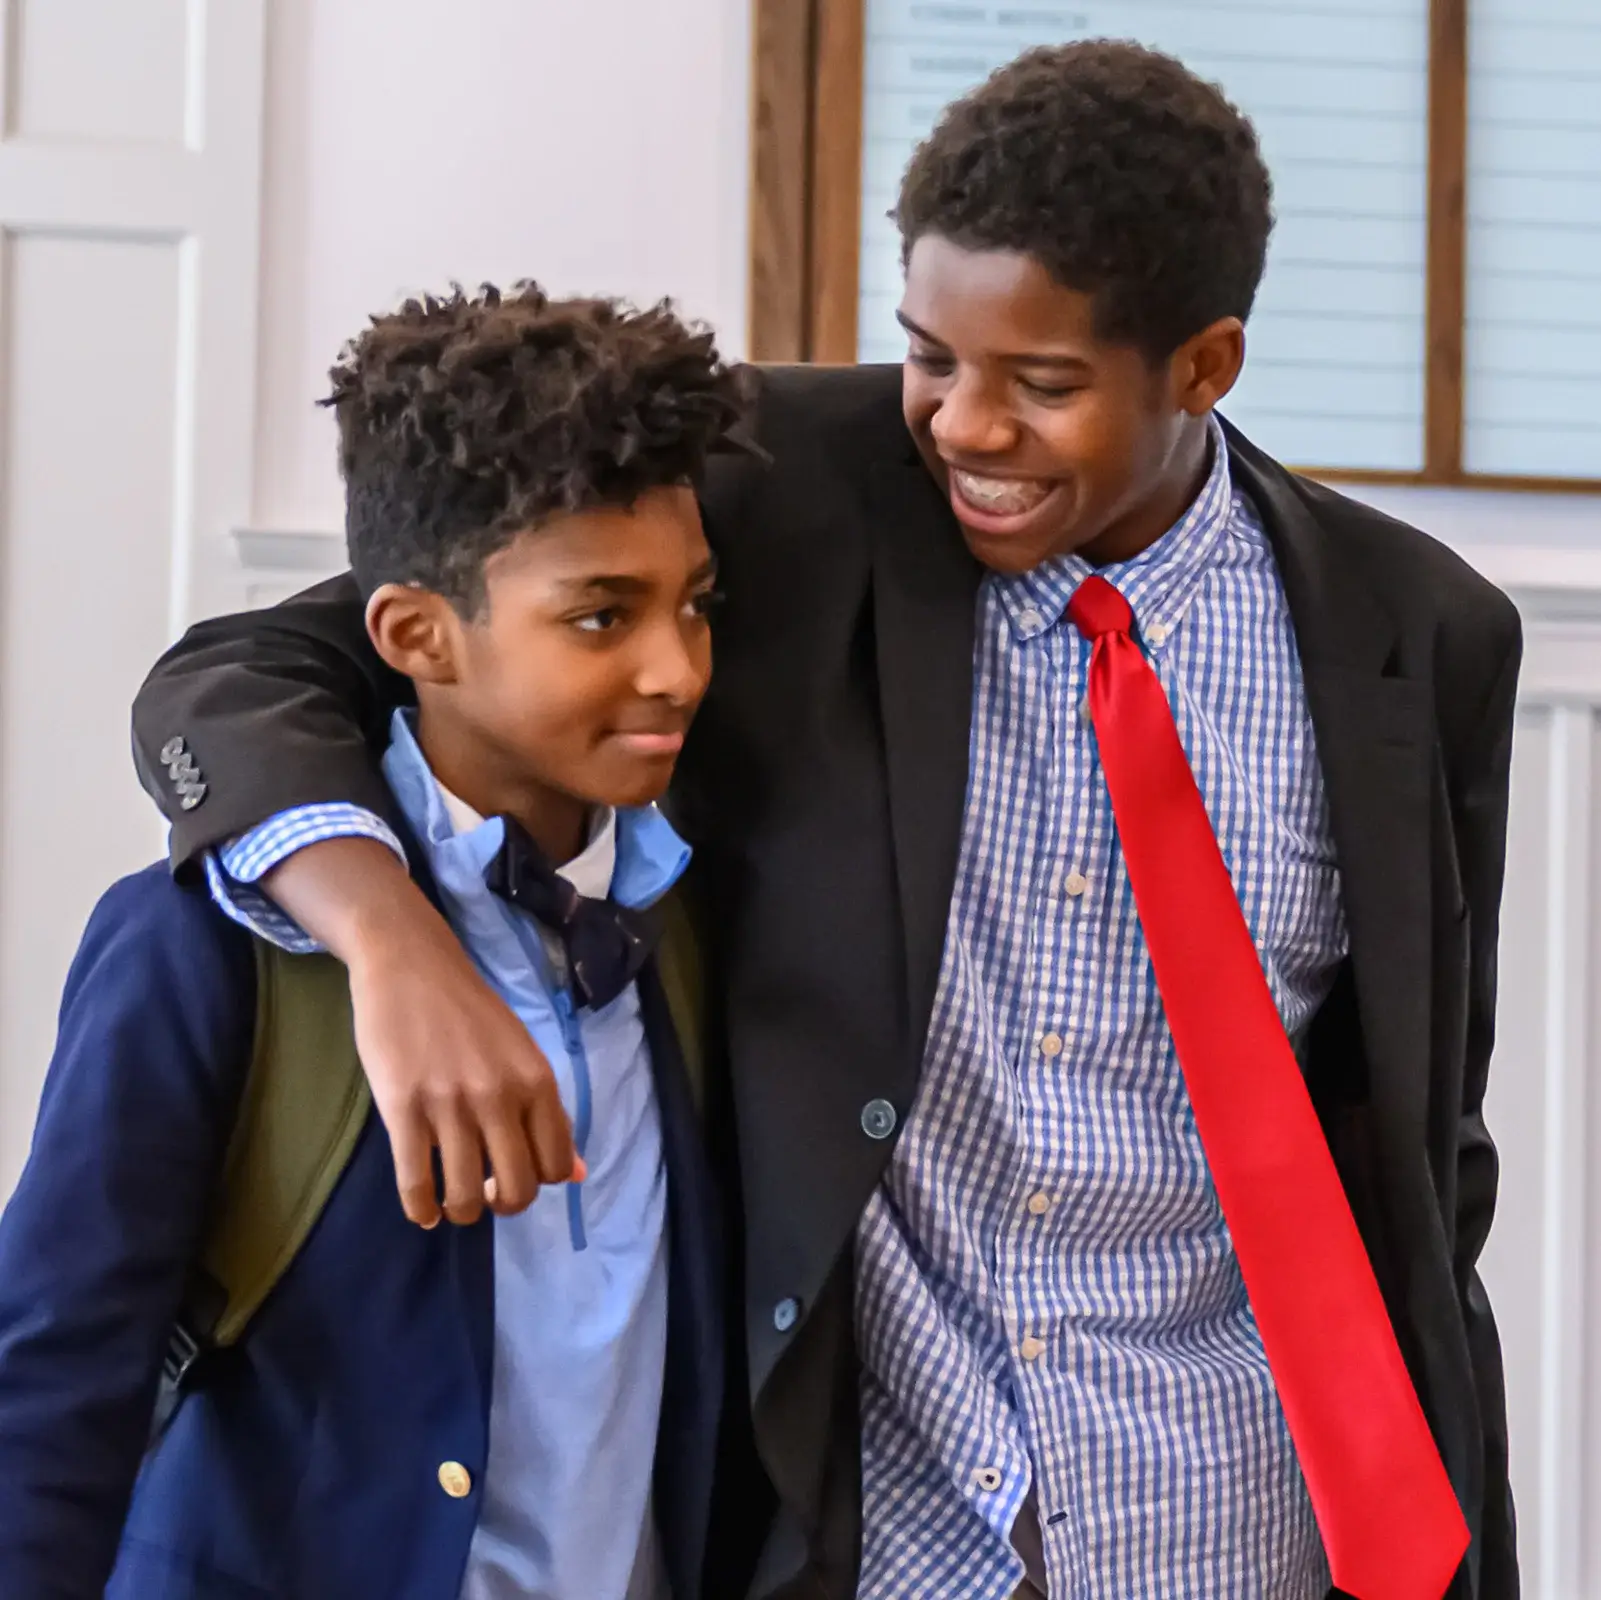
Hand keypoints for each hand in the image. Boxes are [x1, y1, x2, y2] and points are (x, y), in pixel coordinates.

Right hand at [264, 838, 581, 1226]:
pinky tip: (424, 1212)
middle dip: (502, 1206)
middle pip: (516, 1190)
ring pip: (466, 1195)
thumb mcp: (523, 1055)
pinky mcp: (402, 1108)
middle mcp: (500, 1096)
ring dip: (462, 1212)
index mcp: (537, 1081)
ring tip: (453, 1205)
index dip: (538, 1184)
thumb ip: (548, 1114)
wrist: (411, 965)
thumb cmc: (470, 1013)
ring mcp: (450, 1104)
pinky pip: (416, 1183)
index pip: (556, 1165)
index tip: (515, 1176)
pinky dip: (422, 1210)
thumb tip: (577, 1175)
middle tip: (485, 1195)